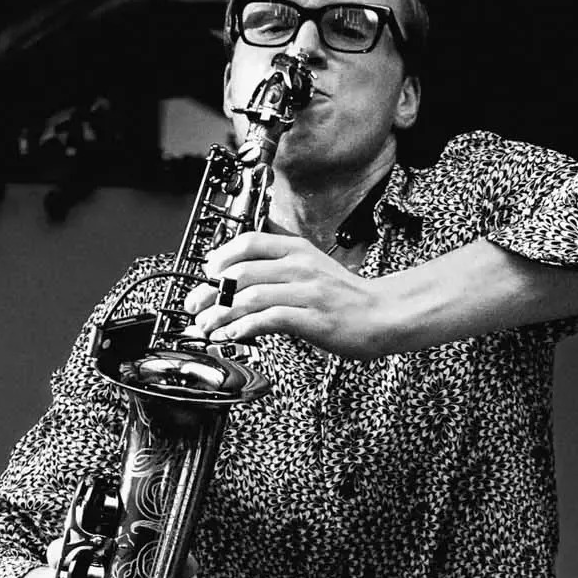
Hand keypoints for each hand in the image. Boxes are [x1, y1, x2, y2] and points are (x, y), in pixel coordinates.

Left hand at [182, 231, 400, 358]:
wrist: (382, 314)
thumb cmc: (343, 296)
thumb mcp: (310, 268)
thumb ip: (276, 269)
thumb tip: (234, 279)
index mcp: (297, 250)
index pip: (248, 243)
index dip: (219, 257)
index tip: (205, 273)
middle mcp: (299, 266)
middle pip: (239, 273)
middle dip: (208, 293)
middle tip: (195, 307)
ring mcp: (306, 292)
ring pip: (248, 298)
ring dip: (219, 314)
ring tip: (205, 326)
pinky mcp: (311, 318)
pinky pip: (267, 320)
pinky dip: (241, 328)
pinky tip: (229, 335)